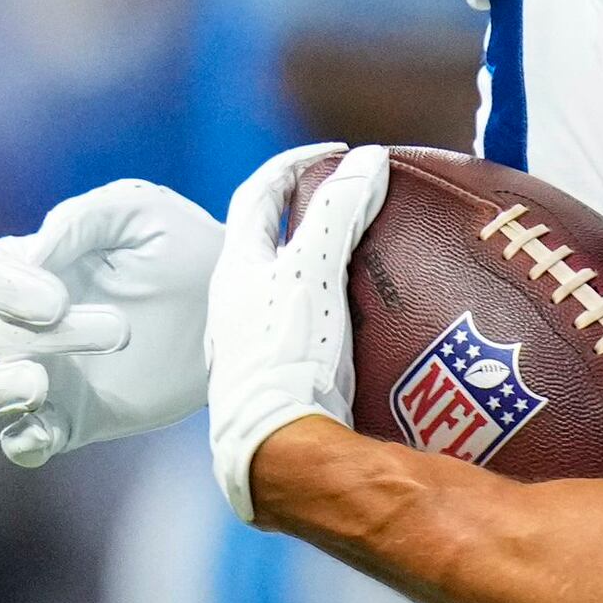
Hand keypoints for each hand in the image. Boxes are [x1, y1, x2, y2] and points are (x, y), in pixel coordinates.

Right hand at [0, 181, 225, 468]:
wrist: (237, 312)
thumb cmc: (187, 250)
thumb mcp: (145, 215)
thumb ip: (84, 219)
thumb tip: (32, 252)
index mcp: (36, 267)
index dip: (1, 288)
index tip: (58, 299)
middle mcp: (31, 324)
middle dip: (53, 336)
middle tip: (123, 331)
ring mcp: (48, 375)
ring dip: (1, 392)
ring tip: (41, 387)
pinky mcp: (75, 418)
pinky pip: (22, 442)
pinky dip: (23, 442)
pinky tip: (47, 432)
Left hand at [207, 143, 392, 518]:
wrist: (277, 448)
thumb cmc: (287, 354)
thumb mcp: (314, 271)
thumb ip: (338, 211)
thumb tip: (368, 159)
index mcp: (235, 270)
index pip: (257, 195)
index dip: (293, 165)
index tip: (336, 153)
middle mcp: (233, 307)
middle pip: (267, 244)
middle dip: (305, 217)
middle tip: (350, 204)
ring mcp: (251, 348)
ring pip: (283, 291)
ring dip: (318, 269)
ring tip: (365, 262)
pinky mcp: (276, 382)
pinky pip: (303, 331)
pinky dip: (332, 314)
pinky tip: (363, 329)